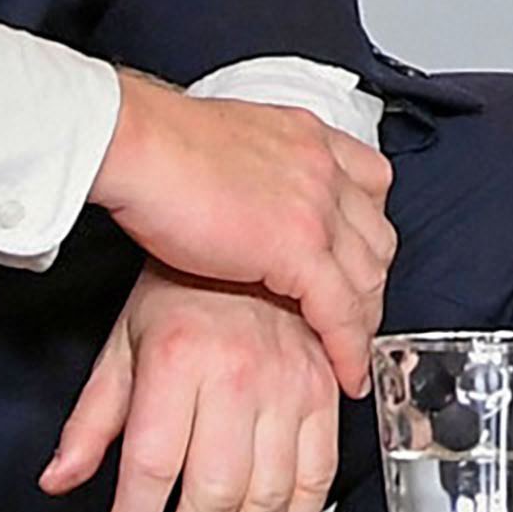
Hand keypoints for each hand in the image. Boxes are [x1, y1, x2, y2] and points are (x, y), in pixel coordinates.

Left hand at [44, 263, 350, 511]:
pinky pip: (318, 473)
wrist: (255, 239)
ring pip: (268, 495)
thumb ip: (91, 420)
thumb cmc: (185, 294)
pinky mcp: (325, 392)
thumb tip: (59, 478)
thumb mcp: (124, 345)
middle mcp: (236, 373)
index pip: (150, 467)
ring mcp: (288, 384)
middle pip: (213, 492)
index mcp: (178, 360)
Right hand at [85, 70, 393, 386]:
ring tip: (350, 353)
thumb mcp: (226, 145)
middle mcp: (323, 167)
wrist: (136, 144)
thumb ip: (254, 170)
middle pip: (376, 237)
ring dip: (364, 320)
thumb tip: (247, 195)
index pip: (369, 187)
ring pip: (367, 276)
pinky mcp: (298, 246)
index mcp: (307, 138)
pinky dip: (348, 348)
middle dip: (370, 283)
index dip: (366, 233)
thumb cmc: (154, 144)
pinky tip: (346, 373)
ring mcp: (317, 206)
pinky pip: (341, 310)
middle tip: (353, 317)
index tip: (356, 263)